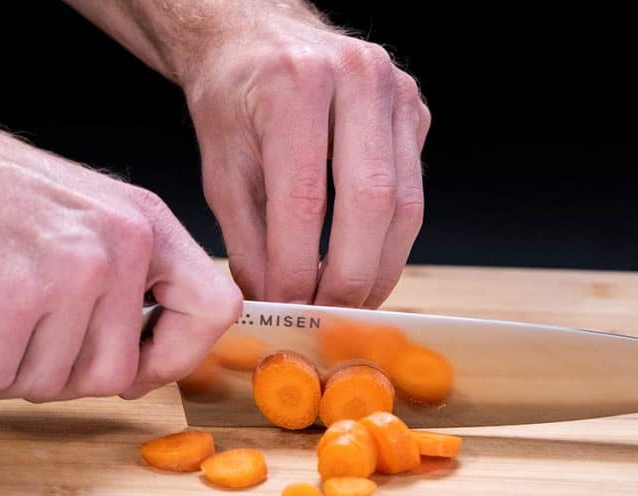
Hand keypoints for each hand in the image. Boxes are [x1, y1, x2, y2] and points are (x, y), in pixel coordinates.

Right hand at [0, 132, 240, 401]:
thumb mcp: (83, 217)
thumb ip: (125, 285)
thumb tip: (141, 368)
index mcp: (146, 224)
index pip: (215, 309)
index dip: (178, 355)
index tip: (136, 366)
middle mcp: (121, 246)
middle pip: (116, 374)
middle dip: (56, 373)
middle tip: (12, 337)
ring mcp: (71, 274)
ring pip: (52, 385)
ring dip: (0, 368)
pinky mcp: (12, 304)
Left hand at [183, 13, 429, 307]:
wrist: (258, 37)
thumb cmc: (234, 98)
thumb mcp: (221, 166)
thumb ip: (246, 237)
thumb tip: (275, 301)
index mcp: (294, 84)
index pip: (305, 196)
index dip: (297, 265)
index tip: (286, 306)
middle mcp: (354, 77)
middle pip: (370, 201)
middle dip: (349, 275)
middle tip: (325, 315)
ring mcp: (395, 89)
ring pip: (404, 203)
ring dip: (380, 266)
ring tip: (349, 300)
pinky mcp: (416, 109)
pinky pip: (414, 190)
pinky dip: (391, 238)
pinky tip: (365, 262)